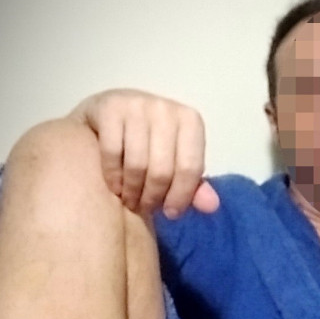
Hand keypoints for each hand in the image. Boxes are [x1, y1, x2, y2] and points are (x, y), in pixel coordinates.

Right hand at [68, 88, 220, 218]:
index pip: (190, 168)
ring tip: (129, 200)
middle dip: (152, 198)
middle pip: (162, 170)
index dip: (180, 197)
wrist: (107, 115)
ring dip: (132, 192)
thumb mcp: (175, 161)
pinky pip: (112, 154)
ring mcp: (136, 104)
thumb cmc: (148, 143)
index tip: (170, 214)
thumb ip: (193, 185)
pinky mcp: (110, 107)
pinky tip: (115, 186)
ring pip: (137, 165)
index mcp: (190, 121)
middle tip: (144, 208)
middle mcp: (166, 108)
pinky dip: (113, 177)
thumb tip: (212, 206)